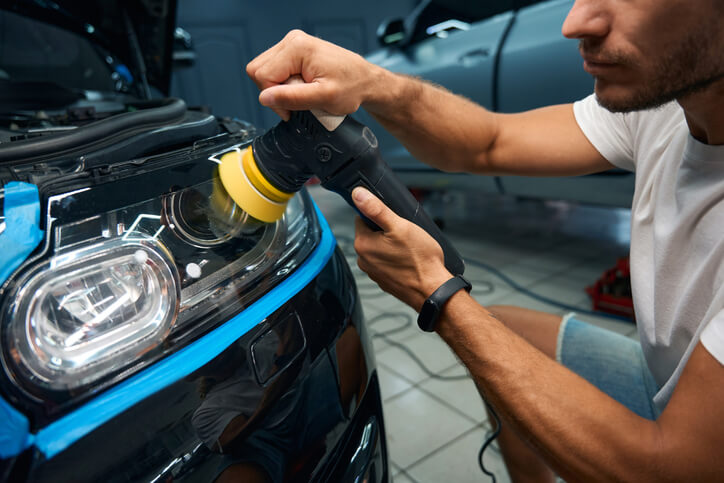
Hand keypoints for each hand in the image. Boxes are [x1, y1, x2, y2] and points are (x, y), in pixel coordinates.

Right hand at [246, 30, 380, 119]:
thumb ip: (293, 98)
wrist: (365, 81)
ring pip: (264, 71)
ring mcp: (293, 44)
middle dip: (274, 92)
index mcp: (297, 47)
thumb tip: (265, 98)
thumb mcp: (323, 98)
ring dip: (279, 89)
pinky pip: (275, 70)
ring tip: (303, 93)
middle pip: (258, 70)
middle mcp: (292, 41)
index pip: (262, 74)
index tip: (291, 110)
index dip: (273, 98)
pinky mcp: (295, 52)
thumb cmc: (351, 87)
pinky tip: (302, 87)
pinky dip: (285, 84)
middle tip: (298, 101)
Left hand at [352, 187, 451, 311]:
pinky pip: (387, 263)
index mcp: (363, 244)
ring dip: (391, 246)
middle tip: (404, 235)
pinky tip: (409, 261)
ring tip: (409, 249)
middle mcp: (364, 260)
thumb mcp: (400, 226)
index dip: (379, 216)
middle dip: (386, 231)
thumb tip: (358, 195)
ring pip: (380, 248)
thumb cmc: (420, 260)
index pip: (362, 218)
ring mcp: (373, 272)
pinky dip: (396, 260)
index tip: (394, 221)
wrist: (433, 290)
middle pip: (371, 234)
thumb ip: (376, 209)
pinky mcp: (384, 280)